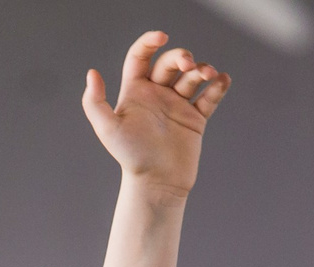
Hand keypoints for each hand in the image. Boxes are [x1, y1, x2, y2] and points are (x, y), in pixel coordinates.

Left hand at [82, 32, 229, 203]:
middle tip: (187, 65)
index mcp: (135, 91)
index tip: (162, 36)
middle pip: (170, 63)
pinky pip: (209, 98)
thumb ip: (94, 102)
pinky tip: (222, 81)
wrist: (157, 184)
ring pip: (192, 77)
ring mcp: (177, 105)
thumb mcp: (107, 130)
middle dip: (181, 57)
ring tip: (208, 75)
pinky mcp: (195, 119)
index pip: (141, 57)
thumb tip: (92, 73)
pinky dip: (218, 87)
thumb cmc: (130, 158)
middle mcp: (157, 94)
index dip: (150, 42)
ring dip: (202, 70)